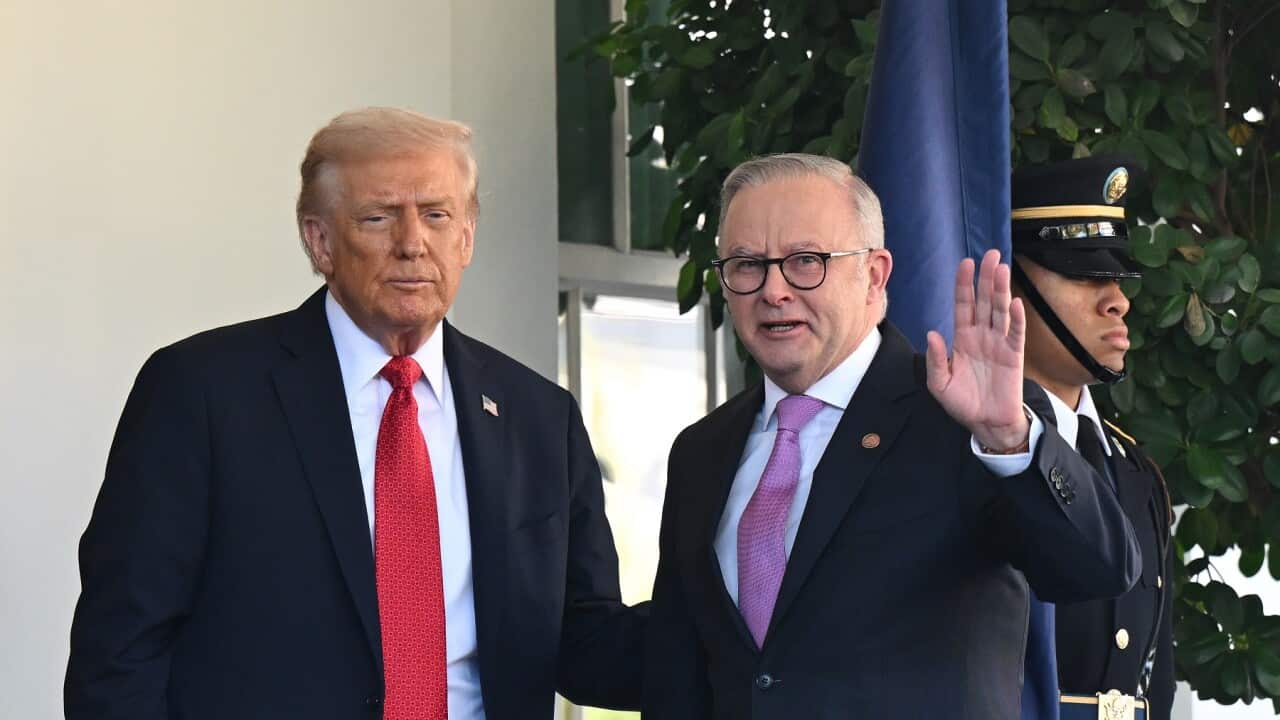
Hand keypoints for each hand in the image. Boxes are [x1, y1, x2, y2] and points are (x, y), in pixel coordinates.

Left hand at [925, 249, 1028, 450]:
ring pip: (1000, 311)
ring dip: (1001, 290)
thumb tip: (933, 333)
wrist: (985, 424)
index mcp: (962, 338)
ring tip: (1002, 268)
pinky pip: (1015, 334)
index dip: (964, 285)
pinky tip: (1015, 303)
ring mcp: (999, 344)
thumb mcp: (940, 384)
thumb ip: (936, 359)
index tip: (966, 263)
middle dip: (986, 278)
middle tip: (991, 254)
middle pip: (984, 301)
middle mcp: (981, 336)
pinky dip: (1016, 319)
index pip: (963, 305)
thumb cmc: (963, 402)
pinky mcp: (1014, 356)